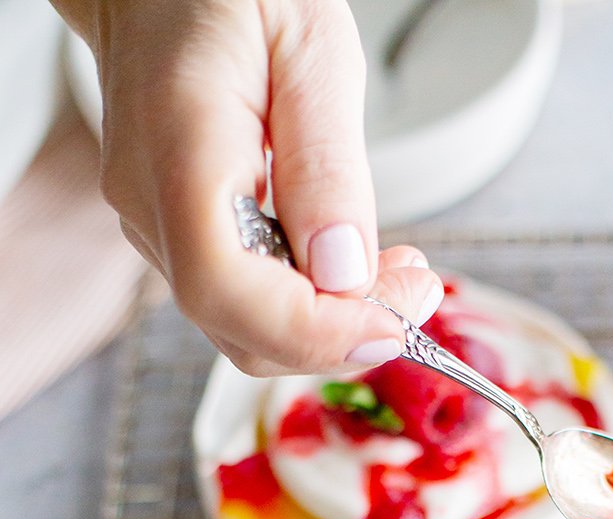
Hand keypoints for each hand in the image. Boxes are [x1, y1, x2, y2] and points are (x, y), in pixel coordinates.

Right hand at [54, 0, 442, 374]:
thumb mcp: (311, 47)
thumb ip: (328, 164)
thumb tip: (345, 273)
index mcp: (181, 150)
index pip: (228, 289)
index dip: (316, 331)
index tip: (392, 322)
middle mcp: (154, 204)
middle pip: (242, 332)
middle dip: (343, 336)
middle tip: (418, 293)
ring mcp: (157, 227)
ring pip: (248, 330)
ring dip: (334, 324)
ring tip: (399, 273)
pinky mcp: (178, 237)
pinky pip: (246, 301)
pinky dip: (310, 303)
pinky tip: (354, 262)